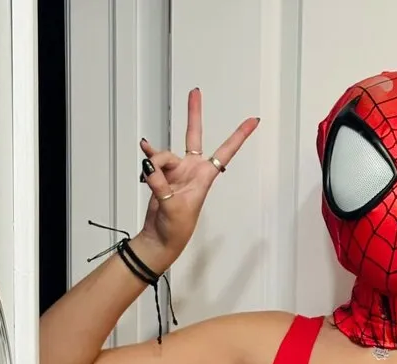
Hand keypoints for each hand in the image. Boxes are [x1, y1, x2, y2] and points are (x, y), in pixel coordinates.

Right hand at [136, 88, 259, 268]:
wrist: (161, 238)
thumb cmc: (176, 228)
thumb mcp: (172, 207)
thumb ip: (160, 183)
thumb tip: (150, 166)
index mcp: (204, 177)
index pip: (225, 151)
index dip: (239, 136)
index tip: (253, 120)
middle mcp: (192, 170)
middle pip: (193, 136)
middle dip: (193, 114)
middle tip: (195, 92)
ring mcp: (177, 171)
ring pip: (163, 154)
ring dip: (154, 164)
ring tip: (151, 181)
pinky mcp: (162, 175)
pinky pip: (152, 161)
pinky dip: (148, 160)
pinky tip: (143, 154)